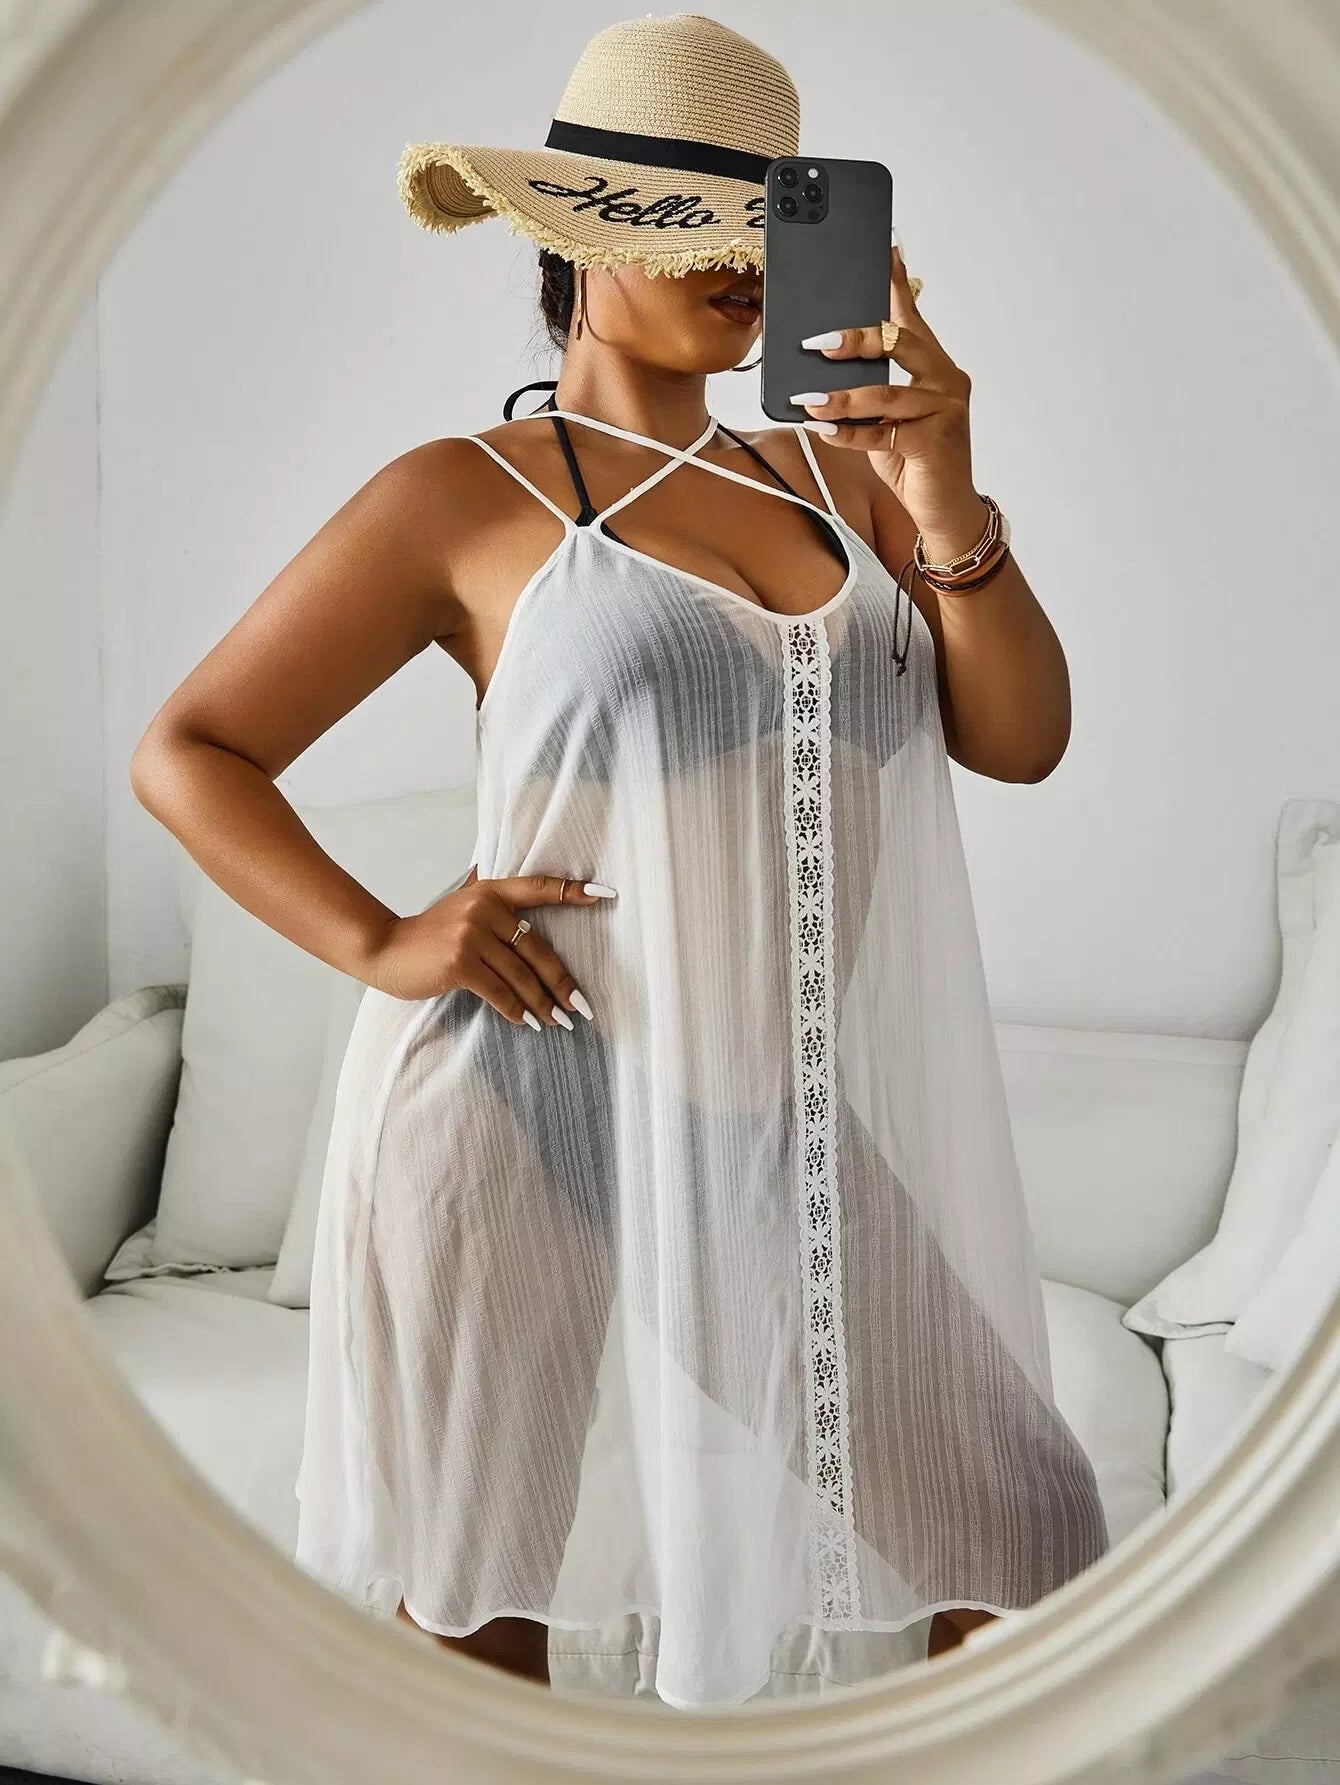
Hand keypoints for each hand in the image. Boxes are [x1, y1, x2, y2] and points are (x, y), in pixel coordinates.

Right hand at [365, 865, 613, 1023]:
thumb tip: (530, 917)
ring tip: (559, 1022)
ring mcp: (470, 935)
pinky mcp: (460, 963)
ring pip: (520, 976)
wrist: (384, 949)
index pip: (539, 887)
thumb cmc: (428, 935)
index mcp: (489, 890)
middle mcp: (484, 907)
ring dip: (543, 1004)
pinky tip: (528, 1023)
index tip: (606, 894)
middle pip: (537, 949)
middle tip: (582, 1005)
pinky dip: (516, 1011)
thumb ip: (492, 905)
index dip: (573, 890)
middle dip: (562, 982)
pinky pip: (499, 993)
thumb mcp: (460, 907)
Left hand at [791, 243, 988, 555]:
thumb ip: (870, 388)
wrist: (945, 509)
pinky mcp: (935, 442)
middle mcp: (946, 380)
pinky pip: (883, 433)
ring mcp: (944, 410)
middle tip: (817, 341)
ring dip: (841, 397)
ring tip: (808, 398)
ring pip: (885, 394)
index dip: (897, 282)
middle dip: (855, 339)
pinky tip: (822, 429)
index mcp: (935, 366)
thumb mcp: (890, 416)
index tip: (883, 248)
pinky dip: (848, 433)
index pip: (912, 316)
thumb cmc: (914, 459)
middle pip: (899, 343)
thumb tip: (821, 367)